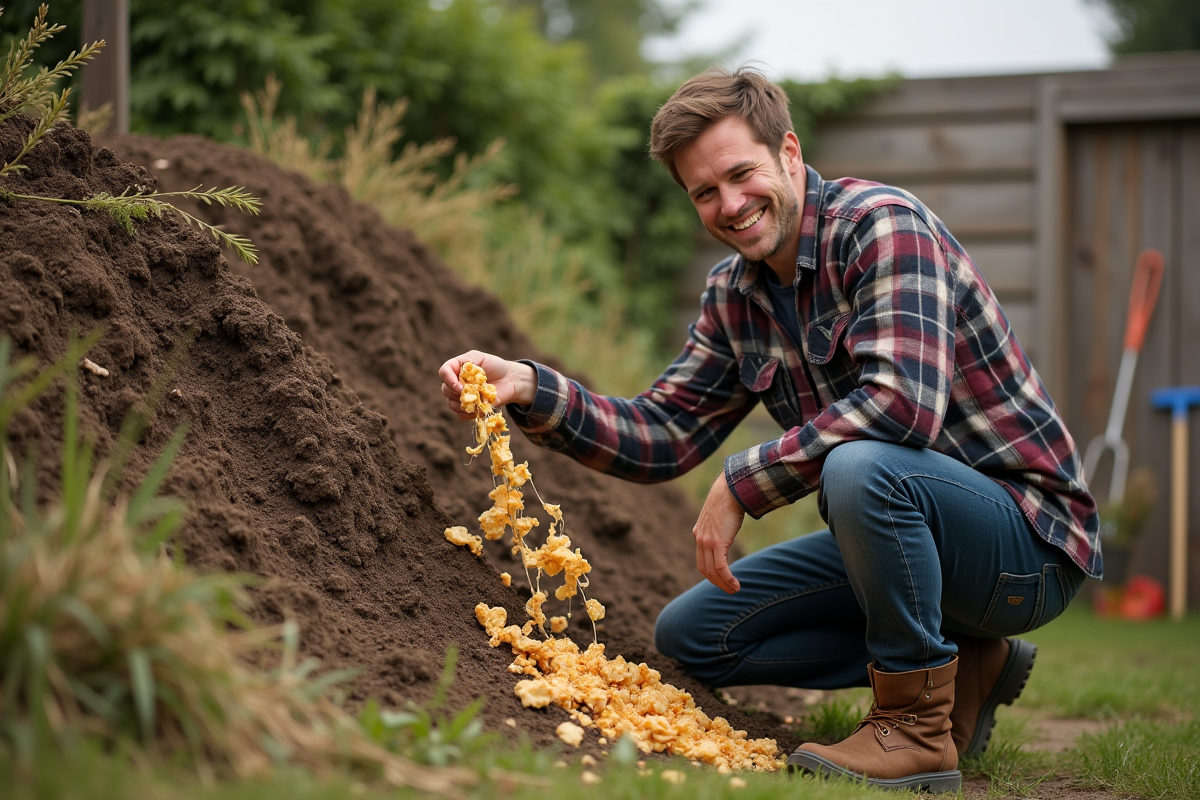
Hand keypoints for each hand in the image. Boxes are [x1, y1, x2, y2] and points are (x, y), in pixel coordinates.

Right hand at [438, 350, 537, 419]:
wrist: (509, 380)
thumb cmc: (495, 366)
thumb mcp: (481, 357)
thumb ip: (468, 361)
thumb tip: (460, 374)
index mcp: (457, 369)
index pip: (443, 372)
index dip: (448, 379)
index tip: (459, 385)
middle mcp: (456, 384)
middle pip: (445, 390)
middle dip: (457, 392)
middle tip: (473, 391)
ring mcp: (462, 397)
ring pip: (452, 404)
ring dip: (464, 403)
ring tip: (479, 398)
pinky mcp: (469, 409)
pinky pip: (461, 415)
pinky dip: (469, 413)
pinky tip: (480, 407)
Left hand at [693, 474, 744, 593]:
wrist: (730, 489)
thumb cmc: (728, 499)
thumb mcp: (719, 516)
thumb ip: (719, 526)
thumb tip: (728, 527)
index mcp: (698, 533)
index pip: (701, 560)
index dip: (710, 573)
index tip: (721, 580)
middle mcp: (700, 539)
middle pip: (704, 569)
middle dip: (716, 582)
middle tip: (728, 590)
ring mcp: (707, 541)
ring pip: (712, 571)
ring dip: (723, 584)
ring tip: (735, 590)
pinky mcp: (717, 542)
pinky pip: (720, 567)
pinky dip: (727, 578)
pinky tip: (736, 585)